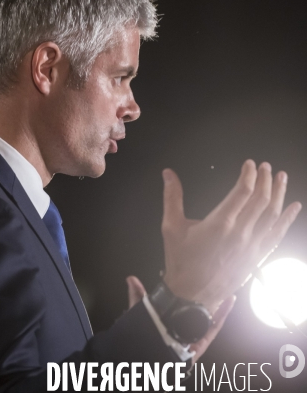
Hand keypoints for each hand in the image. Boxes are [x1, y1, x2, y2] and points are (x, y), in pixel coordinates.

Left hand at [126, 275, 235, 361]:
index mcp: (171, 317)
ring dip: (218, 299)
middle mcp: (184, 324)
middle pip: (197, 306)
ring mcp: (194, 333)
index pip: (182, 299)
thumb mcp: (140, 317)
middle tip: (213, 274)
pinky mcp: (201, 343)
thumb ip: (137, 299)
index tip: (192, 272)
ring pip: (208, 314)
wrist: (146, 367)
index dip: (188, 287)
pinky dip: (222, 315)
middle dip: (206, 291)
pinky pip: (213, 328)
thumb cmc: (144, 341)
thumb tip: (130, 278)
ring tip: (225, 282)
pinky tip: (229, 300)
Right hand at [161, 160, 301, 312]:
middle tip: (266, 166)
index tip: (249, 163)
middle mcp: (240, 233)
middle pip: (261, 200)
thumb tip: (168, 173)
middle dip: (265, 180)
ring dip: (279, 194)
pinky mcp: (258, 257)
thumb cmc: (181, 260)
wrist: (192, 297)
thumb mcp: (171, 227)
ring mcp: (252, 246)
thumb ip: (171, 197)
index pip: (242, 191)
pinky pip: (277, 234)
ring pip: (272, 215)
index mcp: (220, 223)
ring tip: (282, 178)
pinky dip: (287, 219)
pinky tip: (294, 207)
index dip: (248, 175)